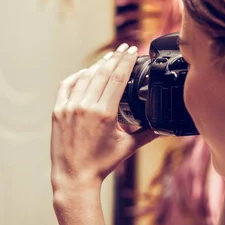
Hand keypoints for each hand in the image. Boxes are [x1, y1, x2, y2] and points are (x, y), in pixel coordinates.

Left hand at [51, 43, 157, 204]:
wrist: (74, 176)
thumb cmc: (101, 164)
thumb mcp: (127, 147)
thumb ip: (148, 134)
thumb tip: (165, 127)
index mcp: (104, 113)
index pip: (118, 78)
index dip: (126, 61)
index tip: (132, 50)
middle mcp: (86, 106)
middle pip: (103, 73)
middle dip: (115, 58)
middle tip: (124, 48)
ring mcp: (69, 107)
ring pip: (85, 77)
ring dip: (98, 65)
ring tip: (108, 59)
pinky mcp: (58, 111)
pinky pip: (67, 86)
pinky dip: (77, 76)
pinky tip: (85, 73)